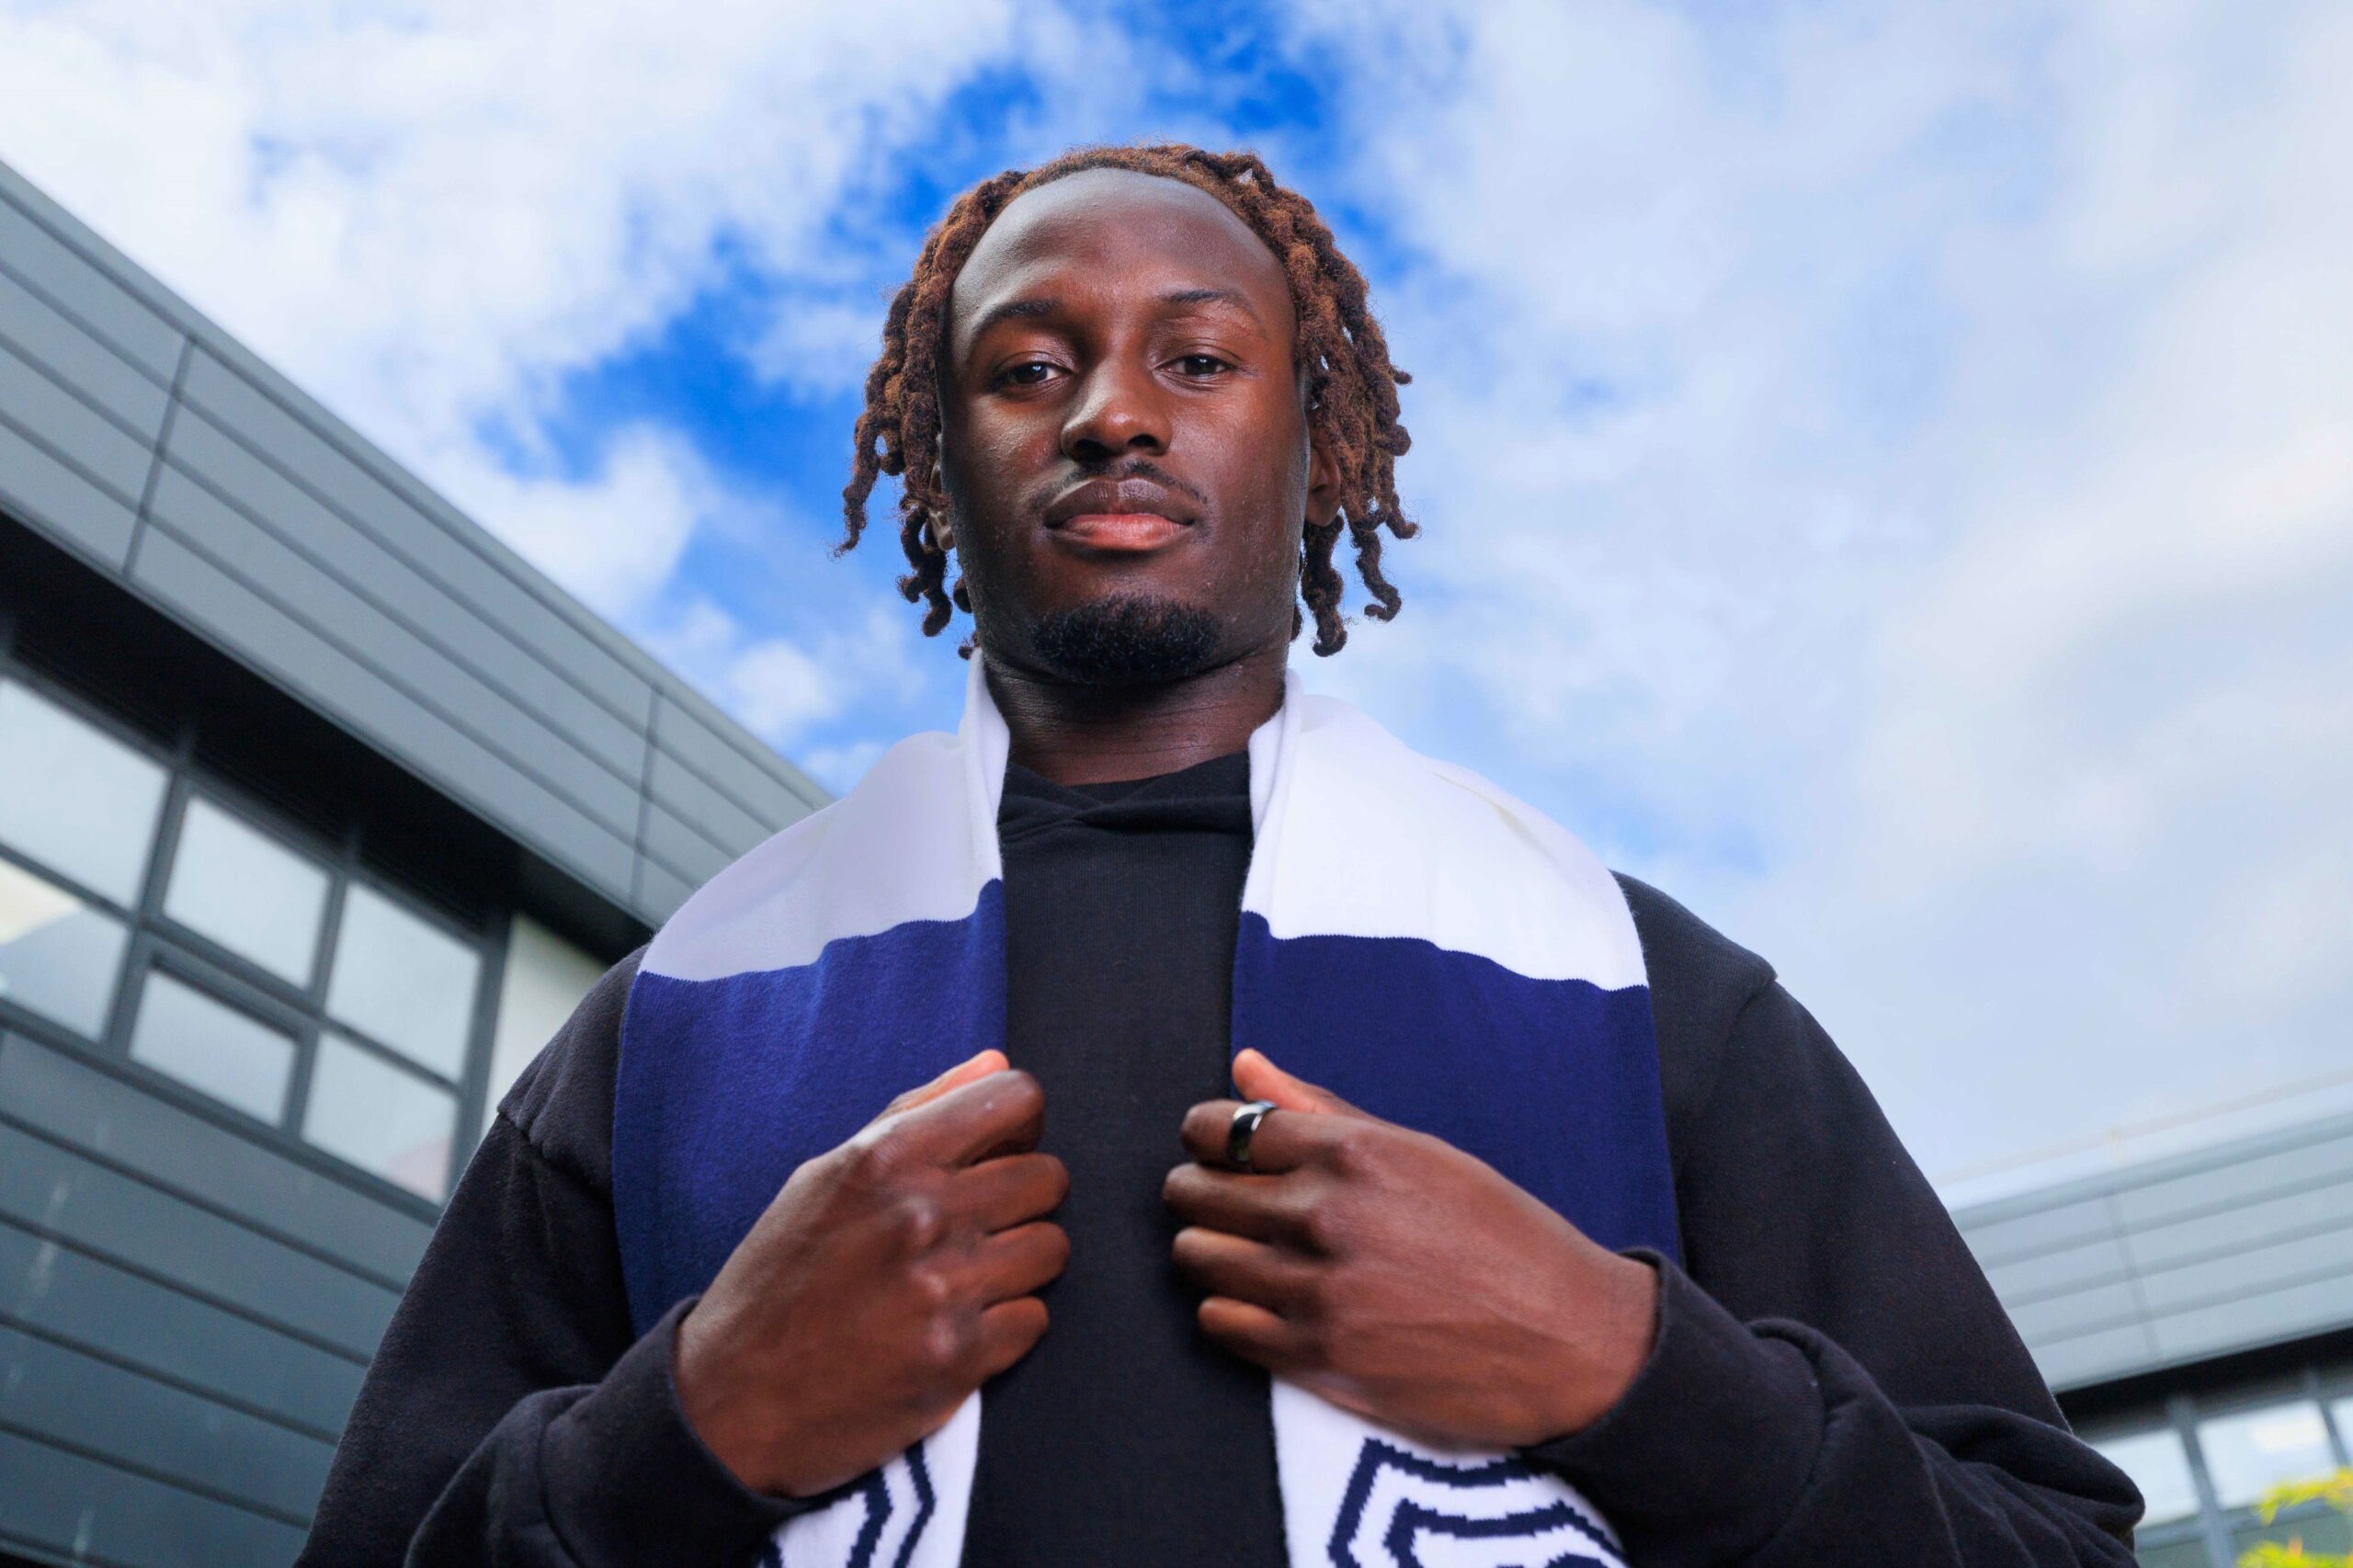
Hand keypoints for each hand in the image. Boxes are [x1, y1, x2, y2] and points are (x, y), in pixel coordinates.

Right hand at [675, 1050, 1068, 1495]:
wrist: (730, 1402)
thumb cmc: (779, 1280)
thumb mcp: (825, 1178)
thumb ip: (916, 1113)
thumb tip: (997, 1065)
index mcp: (887, 1158)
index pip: (1017, 1100)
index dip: (1017, 1126)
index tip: (995, 1154)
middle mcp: (921, 1215)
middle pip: (1048, 1177)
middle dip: (1024, 1199)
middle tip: (979, 1228)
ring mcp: (944, 1289)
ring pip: (1052, 1248)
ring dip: (1019, 1265)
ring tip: (966, 1281)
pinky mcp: (959, 1359)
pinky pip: (1035, 1319)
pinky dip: (1004, 1327)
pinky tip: (954, 1329)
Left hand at [1163, 1049, 1656, 1449]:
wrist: (1569, 1342)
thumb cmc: (1503, 1236)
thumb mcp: (1422, 1153)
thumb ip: (1322, 1109)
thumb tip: (1246, 1066)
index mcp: (1354, 1153)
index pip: (1224, 1129)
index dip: (1205, 1134)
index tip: (1212, 1144)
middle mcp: (1327, 1218)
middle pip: (1197, 1193)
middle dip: (1197, 1189)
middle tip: (1218, 1198)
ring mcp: (1318, 1294)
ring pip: (1197, 1259)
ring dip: (1207, 1249)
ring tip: (1238, 1249)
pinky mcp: (1318, 1361)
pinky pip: (1220, 1323)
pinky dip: (1226, 1307)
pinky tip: (1259, 1299)